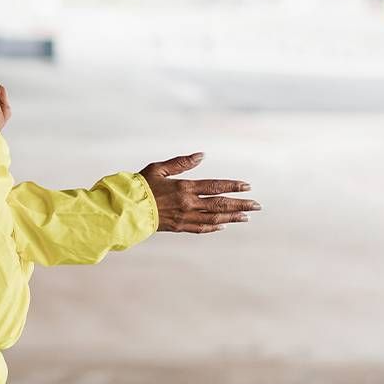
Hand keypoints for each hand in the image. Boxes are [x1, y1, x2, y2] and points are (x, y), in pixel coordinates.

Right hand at [139, 152, 258, 232]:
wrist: (126, 209)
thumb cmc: (141, 186)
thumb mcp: (159, 168)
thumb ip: (181, 162)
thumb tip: (202, 155)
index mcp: (185, 187)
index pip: (215, 186)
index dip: (233, 186)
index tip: (248, 187)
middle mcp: (188, 204)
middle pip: (220, 204)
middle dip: (241, 204)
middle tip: (257, 206)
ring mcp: (185, 217)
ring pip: (215, 219)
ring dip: (232, 217)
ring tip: (246, 217)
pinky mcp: (179, 227)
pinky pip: (201, 228)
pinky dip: (214, 227)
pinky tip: (223, 226)